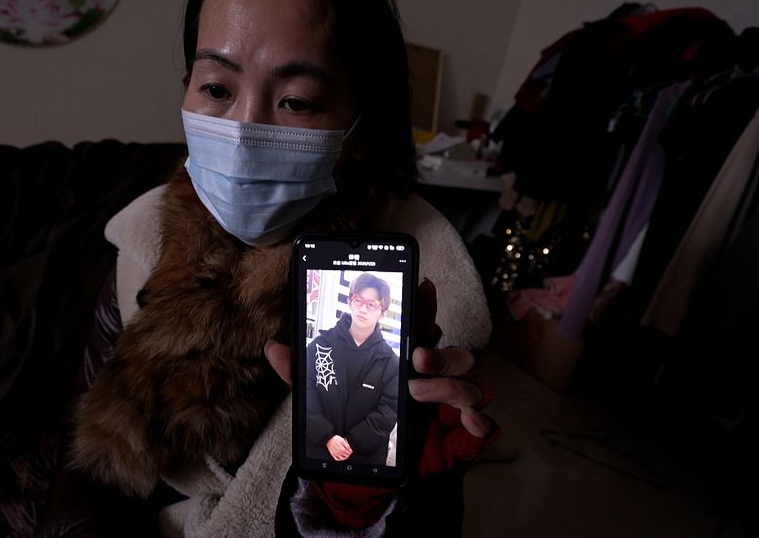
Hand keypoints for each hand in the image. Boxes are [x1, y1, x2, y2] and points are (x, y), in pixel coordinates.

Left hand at [264, 279, 492, 437]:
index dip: (427, 304)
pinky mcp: (459, 437)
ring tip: (419, 392)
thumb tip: (273, 347)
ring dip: (450, 385)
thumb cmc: (351, 423)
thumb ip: (302, 373)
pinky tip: (471, 422)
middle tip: (416, 357)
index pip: (424, 325)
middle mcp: (434, 378)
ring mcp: (450, 407)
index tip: (422, 285)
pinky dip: (483, 423)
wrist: (362, 473)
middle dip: (440, 351)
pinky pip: (485, 426)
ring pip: (471, 383)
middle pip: (455, 352)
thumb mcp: (323, 396)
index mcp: (406, 360)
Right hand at [326, 435, 352, 460]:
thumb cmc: (335, 439)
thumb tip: (350, 449)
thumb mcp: (342, 440)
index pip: (349, 452)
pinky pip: (337, 459)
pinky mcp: (333, 454)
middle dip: (348, 454)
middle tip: (349, 452)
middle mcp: (339, 453)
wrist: (328, 439)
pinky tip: (341, 457)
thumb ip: (347, 445)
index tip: (351, 450)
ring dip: (345, 457)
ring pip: (342, 458)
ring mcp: (336, 454)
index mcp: (342, 449)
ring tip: (346, 455)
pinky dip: (340, 459)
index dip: (351, 451)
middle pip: (346, 456)